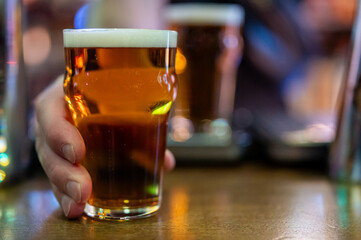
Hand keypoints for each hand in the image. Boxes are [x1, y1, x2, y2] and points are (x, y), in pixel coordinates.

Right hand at [34, 76, 175, 217]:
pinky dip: (66, 194)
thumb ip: (143, 127)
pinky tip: (75, 208)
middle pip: (47, 147)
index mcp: (62, 97)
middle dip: (64, 172)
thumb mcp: (120, 101)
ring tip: (77, 206)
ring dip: (64, 188)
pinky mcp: (59, 159)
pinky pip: (57, 177)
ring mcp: (52, 142)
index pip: (50, 111)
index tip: (78, 153)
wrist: (93, 94)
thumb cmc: (105, 94)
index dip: (60, 133)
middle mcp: (53, 121)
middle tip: (83, 189)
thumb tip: (166, 163)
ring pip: (50, 166)